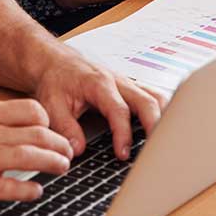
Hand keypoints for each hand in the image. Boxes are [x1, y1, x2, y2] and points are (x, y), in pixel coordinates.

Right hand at [0, 99, 73, 210]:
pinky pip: (12, 189)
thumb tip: (27, 124)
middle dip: (59, 145)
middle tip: (67, 154)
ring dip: (53, 163)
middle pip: (38, 134)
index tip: (54, 133)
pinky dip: (31, 190)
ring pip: (31, 157)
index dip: (50, 123)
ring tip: (61, 168)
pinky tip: (36, 191)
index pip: (32, 110)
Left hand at [32, 45, 162, 159]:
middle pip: (147, 101)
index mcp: (99, 84)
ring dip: (163, 117)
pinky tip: (162, 128)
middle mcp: (118, 81)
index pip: (119, 110)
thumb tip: (78, 149)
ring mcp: (126, 84)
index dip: (123, 134)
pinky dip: (161, 112)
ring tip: (165, 142)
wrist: (54, 60)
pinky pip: (152, 97)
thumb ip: (64, 127)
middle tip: (156, 151)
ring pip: (155, 97)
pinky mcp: (129, 88)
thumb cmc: (55, 79)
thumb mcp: (51, 104)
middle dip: (155, 126)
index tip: (123, 154)